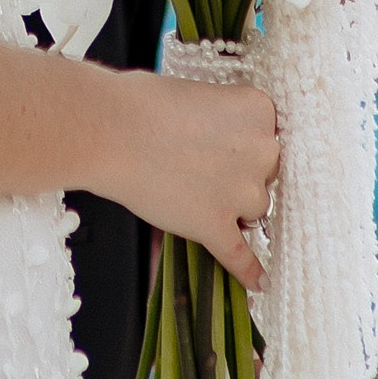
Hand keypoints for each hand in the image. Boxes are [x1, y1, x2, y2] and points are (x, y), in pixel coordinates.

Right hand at [104, 72, 278, 288]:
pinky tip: (259, 283)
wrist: (109, 129)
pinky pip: (240, 256)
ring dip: (232, 206)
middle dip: (241, 172)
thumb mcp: (199, 95)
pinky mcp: (215, 226)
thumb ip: (224, 119)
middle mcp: (261, 152)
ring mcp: (240, 194)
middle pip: (266, 172)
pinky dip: (249, 271)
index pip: (268, 132)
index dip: (242, 138)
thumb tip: (225, 144)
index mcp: (257, 111)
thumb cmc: (143, 103)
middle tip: (202, 162)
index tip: (220, 137)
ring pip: (254, 209)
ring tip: (194, 191)